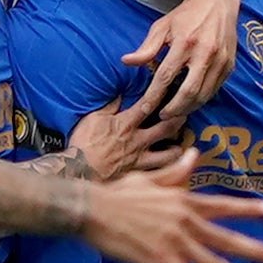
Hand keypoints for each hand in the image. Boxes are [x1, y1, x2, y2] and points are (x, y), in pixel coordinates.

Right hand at [64, 91, 185, 181]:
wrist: (77, 172)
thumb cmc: (82, 145)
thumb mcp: (92, 119)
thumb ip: (109, 105)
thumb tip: (120, 91)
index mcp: (126, 124)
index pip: (148, 105)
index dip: (162, 94)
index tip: (172, 86)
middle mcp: (137, 141)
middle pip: (166, 128)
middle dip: (179, 119)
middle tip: (185, 114)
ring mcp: (140, 160)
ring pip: (169, 154)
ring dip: (178, 150)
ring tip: (183, 146)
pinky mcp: (138, 176)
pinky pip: (159, 174)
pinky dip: (169, 172)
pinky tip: (175, 171)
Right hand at [79, 148, 262, 262]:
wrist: (91, 209)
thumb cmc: (117, 194)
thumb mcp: (150, 179)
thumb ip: (176, 172)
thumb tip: (195, 153)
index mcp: (185, 202)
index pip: (224, 206)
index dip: (249, 208)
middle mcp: (187, 223)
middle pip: (229, 239)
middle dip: (258, 250)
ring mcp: (176, 244)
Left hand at [122, 0, 237, 119]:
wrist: (218, 1)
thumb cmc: (186, 15)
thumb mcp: (162, 26)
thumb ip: (146, 48)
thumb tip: (126, 61)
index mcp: (185, 42)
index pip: (165, 76)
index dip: (153, 96)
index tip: (144, 108)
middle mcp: (205, 53)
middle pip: (188, 92)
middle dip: (173, 109)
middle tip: (162, 116)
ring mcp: (220, 60)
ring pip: (204, 95)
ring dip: (188, 108)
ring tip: (175, 113)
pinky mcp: (230, 65)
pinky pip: (215, 90)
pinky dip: (201, 100)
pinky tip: (190, 102)